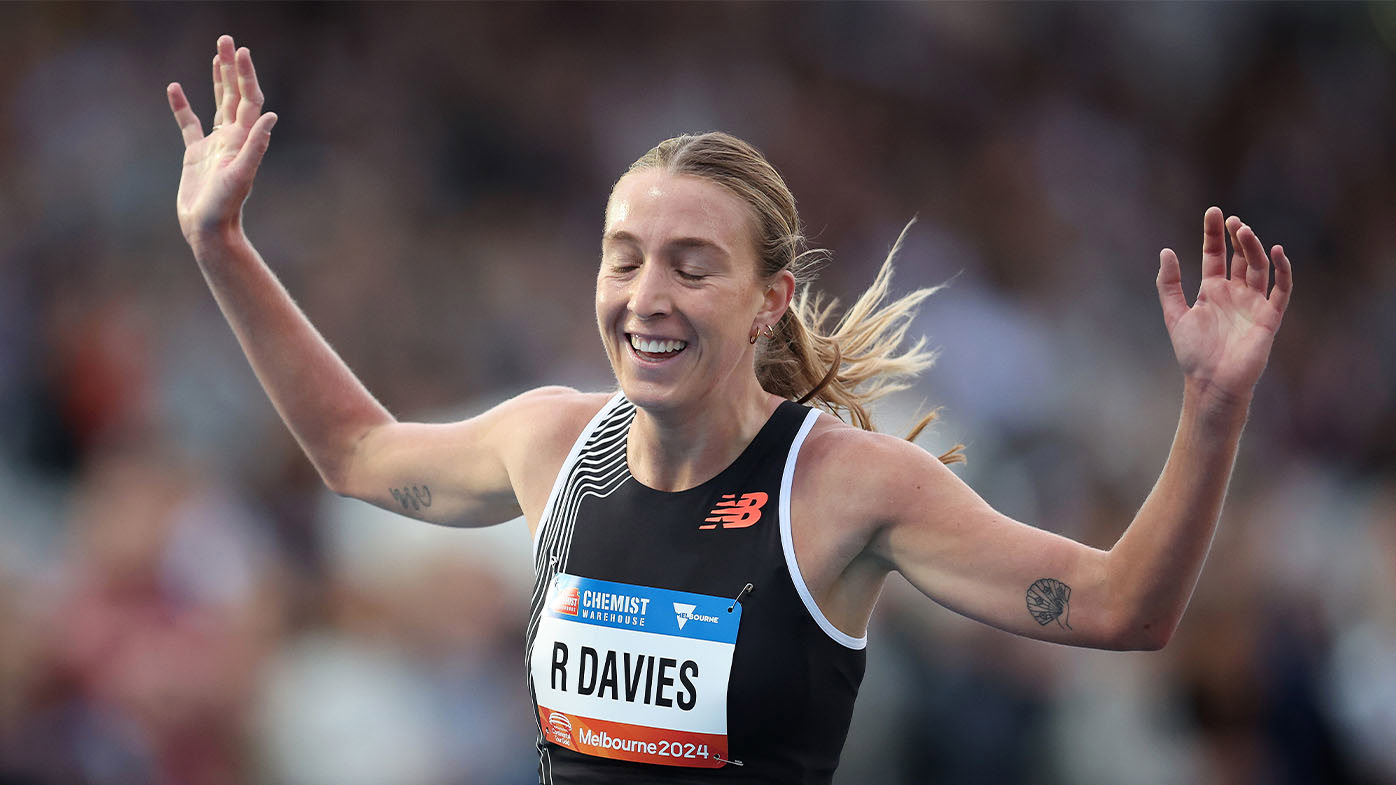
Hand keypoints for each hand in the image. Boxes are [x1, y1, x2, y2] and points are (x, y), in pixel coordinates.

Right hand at [166, 35, 276, 245]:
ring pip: (218, 104)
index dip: (246, 75)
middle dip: (232, 68)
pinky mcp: (196, 154)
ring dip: (218, 80)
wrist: (208, 230)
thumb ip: (256, 146)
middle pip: (235, 95)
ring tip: (216, 54)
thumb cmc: (225, 207)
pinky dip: (182, 106)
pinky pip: (189, 123)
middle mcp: (232, 138)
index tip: (241, 51)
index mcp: (243, 140)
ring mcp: (214, 144)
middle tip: (228, 40)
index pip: (249, 100)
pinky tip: (174, 87)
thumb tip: (272, 116)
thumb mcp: (241, 175)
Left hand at [1156, 207, 1292, 407]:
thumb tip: (1165, 251)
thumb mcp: (1174, 314)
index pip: (1216, 255)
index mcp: (1212, 291)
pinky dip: (1283, 271)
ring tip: (1243, 231)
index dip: (1214, 235)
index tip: (1213, 212)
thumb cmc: (1192, 353)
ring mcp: (1253, 303)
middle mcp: (1235, 293)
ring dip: (1253, 248)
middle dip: (1236, 237)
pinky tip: (1278, 252)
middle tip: (1231, 220)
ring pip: (1258, 267)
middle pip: (1239, 257)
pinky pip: (1281, 290)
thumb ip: (1169, 285)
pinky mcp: (1269, 317)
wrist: (1211, 382)